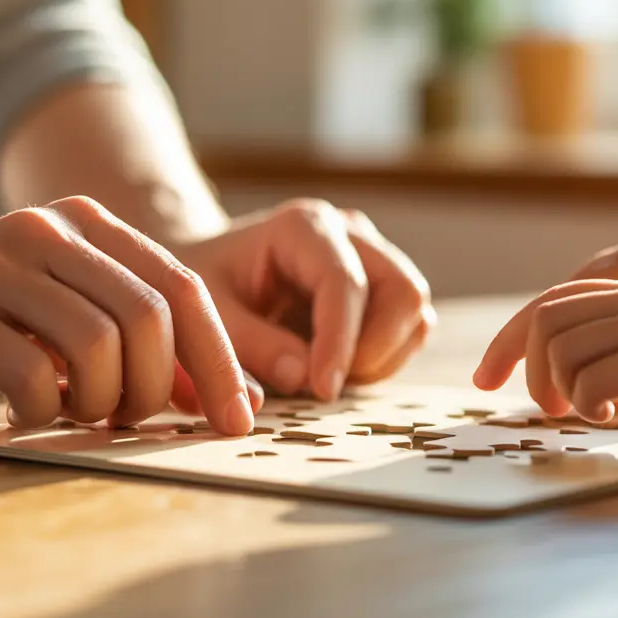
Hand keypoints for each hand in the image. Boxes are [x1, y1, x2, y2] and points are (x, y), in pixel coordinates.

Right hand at [0, 197, 260, 432]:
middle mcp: (47, 230)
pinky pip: (32, 375)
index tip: (237, 419)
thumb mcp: (63, 315)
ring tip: (74, 411)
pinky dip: (44, 411)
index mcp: (87, 224)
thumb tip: (225, 396)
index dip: (219, 360)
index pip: (183, 288)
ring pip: (98, 345)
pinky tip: (25, 410)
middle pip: (150, 316)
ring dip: (101, 402)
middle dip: (159, 388)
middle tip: (130, 419)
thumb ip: (138, 342)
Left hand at [170, 199, 435, 400]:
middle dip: (374, 348)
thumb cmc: (204, 287)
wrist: (210, 270)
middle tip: (326, 384)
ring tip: (325, 375)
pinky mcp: (382, 286)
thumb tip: (303, 377)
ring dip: (381, 356)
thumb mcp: (205, 314)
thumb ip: (251, 345)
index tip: (322, 389)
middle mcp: (349, 233)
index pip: (345, 282)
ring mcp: (373, 257)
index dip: (340, 341)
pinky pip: (410, 327)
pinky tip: (338, 367)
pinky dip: (383, 358)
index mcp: (303, 227)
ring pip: (414, 310)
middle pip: (403, 290)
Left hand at [473, 278, 617, 444]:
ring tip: (580, 411)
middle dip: (525, 365)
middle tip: (545, 405)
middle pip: (545, 319)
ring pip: (561, 349)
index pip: (553, 302)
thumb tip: (564, 381)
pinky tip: (605, 417)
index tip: (488, 377)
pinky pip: (591, 379)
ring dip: (558, 388)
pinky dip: (585, 403)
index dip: (514, 340)